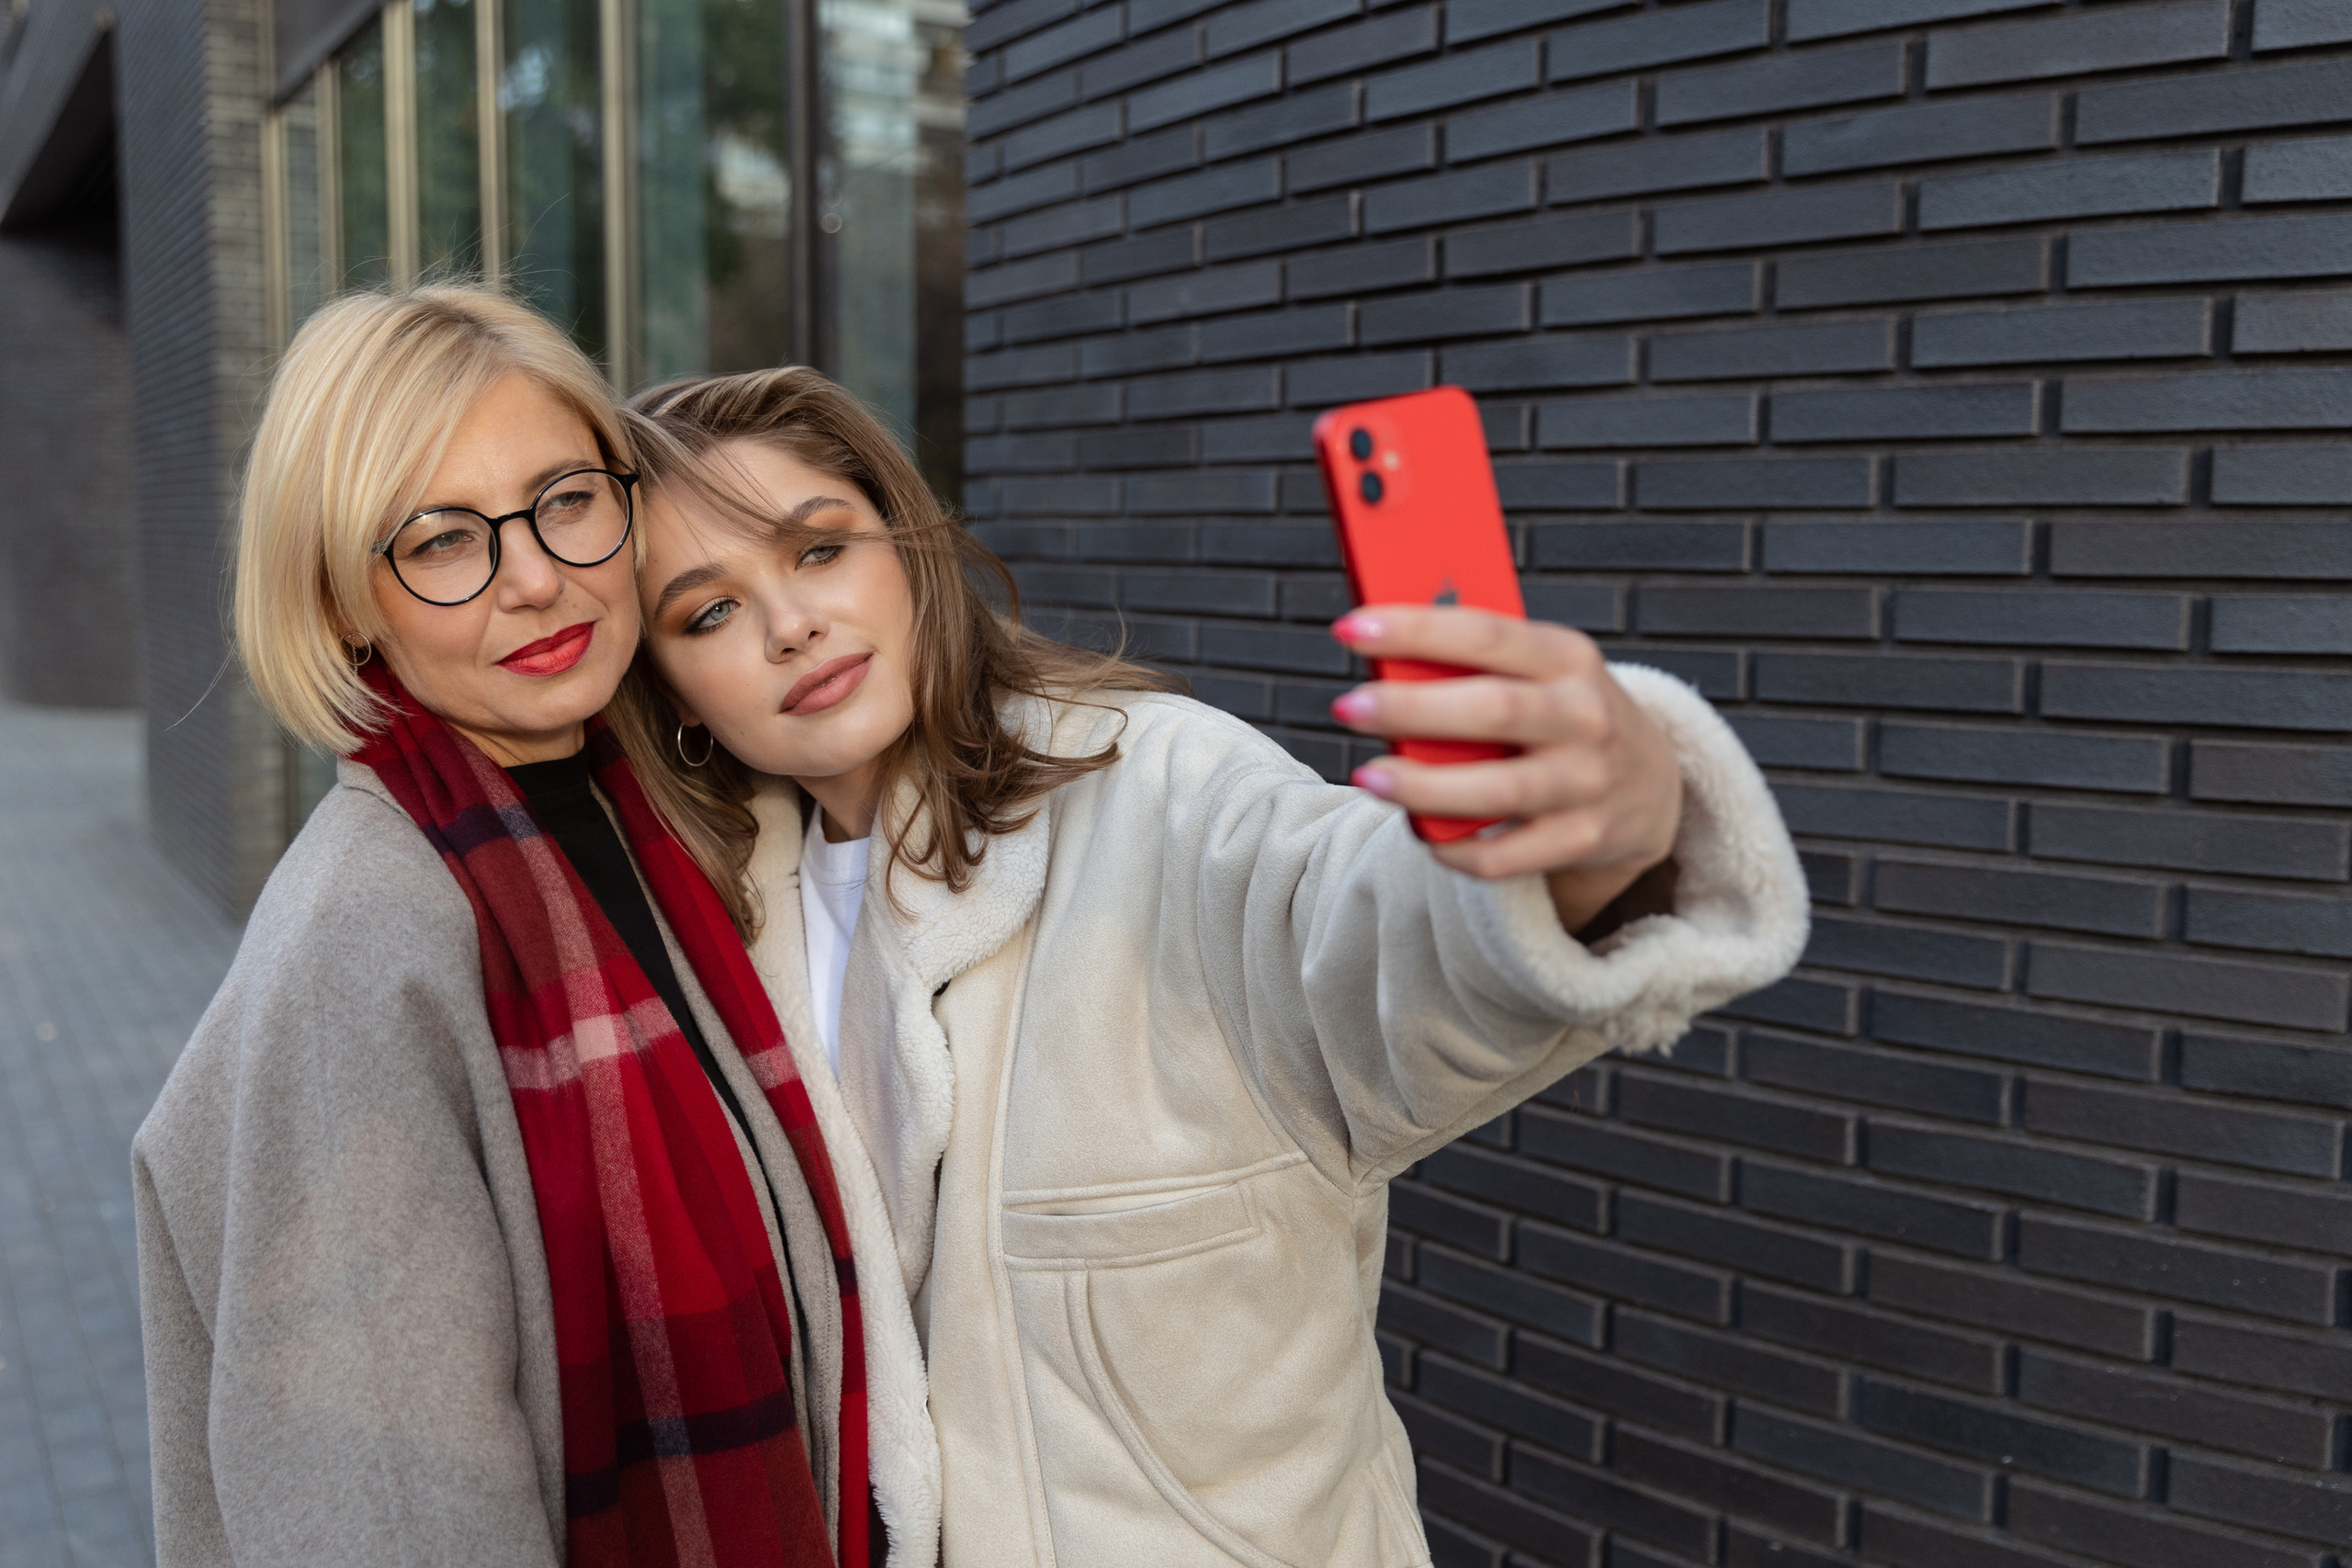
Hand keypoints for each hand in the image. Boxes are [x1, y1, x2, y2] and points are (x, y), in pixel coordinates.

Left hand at [1329, 605, 1683, 935]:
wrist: (1652, 783)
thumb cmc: (1563, 712)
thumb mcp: (1542, 669)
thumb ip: (1477, 664)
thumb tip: (1385, 664)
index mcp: (1568, 657)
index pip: (1486, 634)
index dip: (1416, 630)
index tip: (1352, 629)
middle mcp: (1585, 716)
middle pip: (1493, 710)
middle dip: (1413, 708)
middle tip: (1349, 706)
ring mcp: (1589, 782)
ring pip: (1498, 789)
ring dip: (1426, 786)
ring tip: (1369, 778)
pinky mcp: (1583, 839)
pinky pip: (1506, 855)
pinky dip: (1457, 848)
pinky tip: (1421, 831)